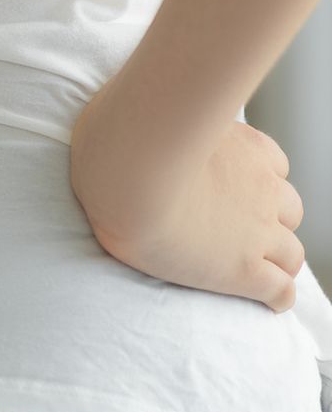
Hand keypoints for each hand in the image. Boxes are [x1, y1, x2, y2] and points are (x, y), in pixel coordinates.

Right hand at [69, 69, 306, 310]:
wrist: (129, 178)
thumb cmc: (125, 138)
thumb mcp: (143, 111)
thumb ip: (149, 116)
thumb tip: (121, 108)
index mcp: (245, 149)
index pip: (273, 166)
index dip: (258, 183)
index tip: (238, 191)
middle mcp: (261, 188)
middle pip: (288, 210)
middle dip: (272, 221)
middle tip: (242, 231)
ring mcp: (256, 231)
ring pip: (290, 252)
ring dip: (279, 260)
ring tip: (261, 270)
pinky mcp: (242, 269)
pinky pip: (279, 289)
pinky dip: (279, 297)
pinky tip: (272, 303)